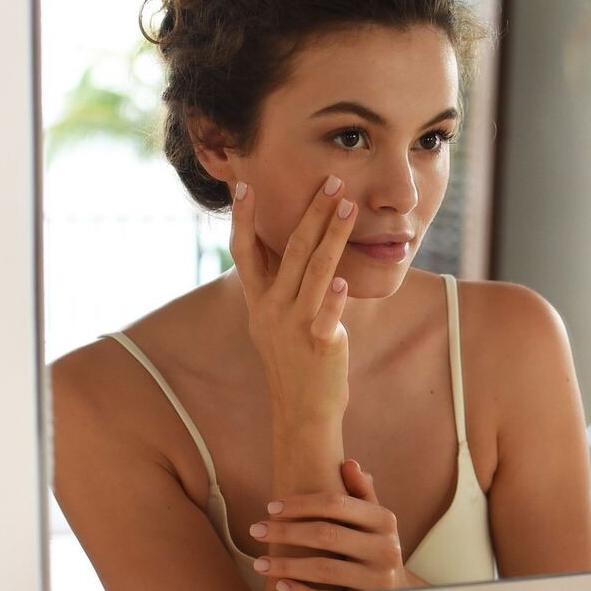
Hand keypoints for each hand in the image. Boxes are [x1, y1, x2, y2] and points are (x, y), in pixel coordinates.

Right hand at [230, 175, 356, 432]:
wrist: (303, 409)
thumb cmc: (294, 361)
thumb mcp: (272, 322)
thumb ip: (275, 288)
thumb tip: (276, 250)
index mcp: (259, 301)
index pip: (245, 252)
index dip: (243, 219)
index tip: (243, 185)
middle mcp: (272, 309)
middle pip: (291, 250)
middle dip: (311, 212)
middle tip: (330, 181)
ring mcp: (295, 325)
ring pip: (316, 271)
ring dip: (333, 235)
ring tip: (348, 206)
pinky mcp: (321, 343)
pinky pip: (328, 314)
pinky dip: (336, 298)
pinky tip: (345, 280)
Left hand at [250, 461, 428, 590]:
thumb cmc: (376, 548)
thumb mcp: (375, 521)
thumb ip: (362, 493)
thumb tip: (349, 464)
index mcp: (384, 520)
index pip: (337, 503)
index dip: (300, 503)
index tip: (271, 507)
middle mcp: (386, 548)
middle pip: (326, 534)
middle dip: (285, 532)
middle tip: (256, 530)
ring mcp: (377, 578)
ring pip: (323, 568)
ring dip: (286, 565)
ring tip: (259, 563)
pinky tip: (280, 585)